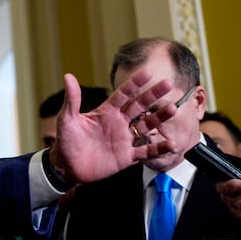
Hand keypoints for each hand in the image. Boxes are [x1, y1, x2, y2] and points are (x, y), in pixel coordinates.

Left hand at [52, 71, 177, 183]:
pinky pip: (146, 151)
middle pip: (139, 106)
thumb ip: (72, 99)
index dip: (134, 83)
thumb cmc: (66, 141)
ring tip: (174, 109)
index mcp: (106, 112)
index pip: (123, 94)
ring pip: (146, 126)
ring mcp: (124, 139)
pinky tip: (172, 143)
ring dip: (160, 118)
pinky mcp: (127, 156)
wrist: (66, 167)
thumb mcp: (67, 119)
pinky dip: (159, 148)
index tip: (147, 72)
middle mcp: (118, 123)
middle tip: (168, 84)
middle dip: (153, 95)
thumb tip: (68, 76)